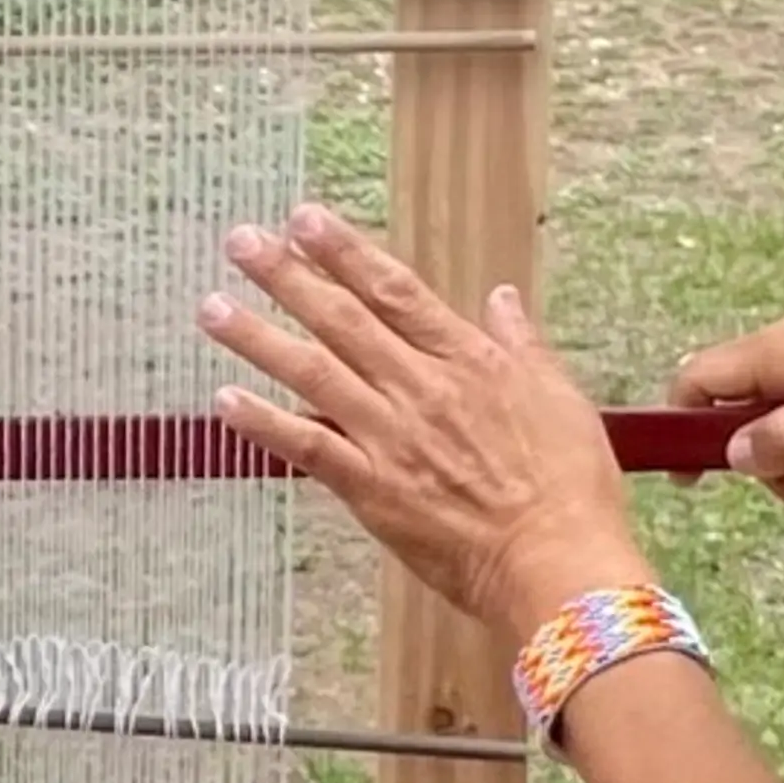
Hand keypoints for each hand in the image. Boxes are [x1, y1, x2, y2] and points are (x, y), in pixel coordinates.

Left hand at [200, 205, 649, 648]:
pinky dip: (263, 424)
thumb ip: (523, 344)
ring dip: (258, 338)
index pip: (394, 291)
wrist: (557, 562)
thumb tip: (504, 298)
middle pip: (341, 319)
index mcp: (468, 361)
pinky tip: (224, 401)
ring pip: (313, 373)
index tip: (304, 219)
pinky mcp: (373, 491)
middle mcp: (421, 388)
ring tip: (212, 307)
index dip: (344, 252)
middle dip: (287, 276)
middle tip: (241, 242)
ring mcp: (391, 438)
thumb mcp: (561, 398)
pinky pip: (308, 448)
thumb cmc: (570, 489)